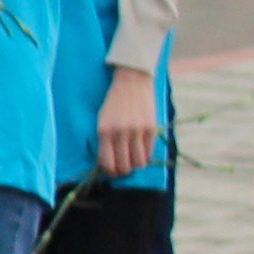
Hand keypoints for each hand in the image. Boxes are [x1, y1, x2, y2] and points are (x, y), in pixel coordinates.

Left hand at [97, 66, 162, 181]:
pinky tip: (141, 151)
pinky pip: (149, 152)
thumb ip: (105, 140)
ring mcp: (137, 131)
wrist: (131, 82)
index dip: (110, 172)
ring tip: (133, 161)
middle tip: (123, 169)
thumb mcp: (102, 120)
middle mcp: (121, 133)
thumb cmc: (113, 102)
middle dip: (123, 172)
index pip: (107, 163)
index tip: (111, 172)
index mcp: (104, 131)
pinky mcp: (151, 128)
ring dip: (135, 166)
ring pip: (139, 163)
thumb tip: (109, 163)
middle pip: (124, 166)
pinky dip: (145, 156)